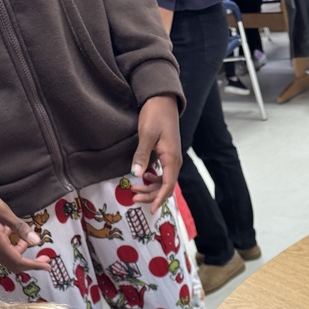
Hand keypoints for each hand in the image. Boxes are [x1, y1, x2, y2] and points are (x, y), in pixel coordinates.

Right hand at [0, 173, 50, 271]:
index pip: (18, 261)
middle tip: (44, 256)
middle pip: (11, 263)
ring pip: (3, 255)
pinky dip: (6, 244)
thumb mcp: (2, 209)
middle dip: (29, 261)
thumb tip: (36, 241)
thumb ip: (19, 227)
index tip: (48, 264)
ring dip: (16, 250)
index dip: (34, 265)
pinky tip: (8, 231)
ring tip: (24, 236)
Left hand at [132, 95, 182, 212]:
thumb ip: (142, 155)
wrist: (162, 99)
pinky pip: (163, 173)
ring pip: (164, 181)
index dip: (159, 199)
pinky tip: (144, 176)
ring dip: (151, 188)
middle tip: (133, 197)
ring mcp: (171, 158)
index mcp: (171, 158)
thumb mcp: (146, 133)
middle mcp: (174, 161)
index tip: (151, 209)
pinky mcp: (167, 155)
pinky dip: (153, 179)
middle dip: (151, 195)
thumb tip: (136, 174)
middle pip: (166, 187)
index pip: (168, 185)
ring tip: (135, 188)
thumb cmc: (155, 113)